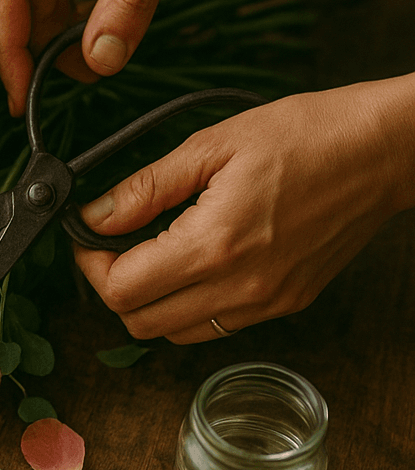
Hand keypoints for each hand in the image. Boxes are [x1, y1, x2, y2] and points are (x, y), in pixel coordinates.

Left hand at [74, 80, 414, 342]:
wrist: (381, 151)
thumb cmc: (304, 135)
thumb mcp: (210, 145)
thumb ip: (144, 188)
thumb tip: (94, 215)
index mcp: (216, 246)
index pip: (122, 290)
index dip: (90, 264)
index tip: (88, 234)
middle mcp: (242, 289)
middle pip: (141, 323)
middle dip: (113, 285)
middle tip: (112, 242)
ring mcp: (267, 304)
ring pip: (175, 333)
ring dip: (149, 300)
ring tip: (152, 249)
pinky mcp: (286, 304)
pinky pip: (215, 325)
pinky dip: (187, 305)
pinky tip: (193, 260)